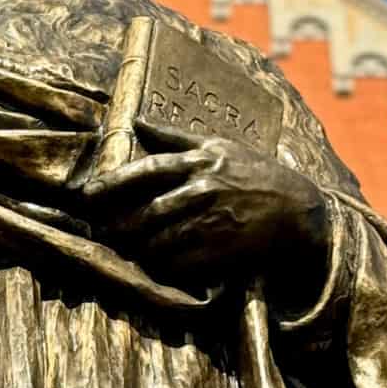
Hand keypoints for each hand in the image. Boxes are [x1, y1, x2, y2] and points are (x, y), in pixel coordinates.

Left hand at [83, 136, 330, 306]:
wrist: (298, 208)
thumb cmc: (255, 172)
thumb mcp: (219, 145)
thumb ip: (174, 137)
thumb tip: (137, 122)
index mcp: (201, 161)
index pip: (147, 171)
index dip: (113, 184)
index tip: (88, 194)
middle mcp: (204, 189)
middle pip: (148, 212)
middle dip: (118, 225)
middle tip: (100, 231)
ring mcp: (213, 222)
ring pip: (160, 240)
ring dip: (136, 248)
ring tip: (122, 248)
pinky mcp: (222, 249)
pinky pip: (181, 262)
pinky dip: (161, 265)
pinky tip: (151, 264)